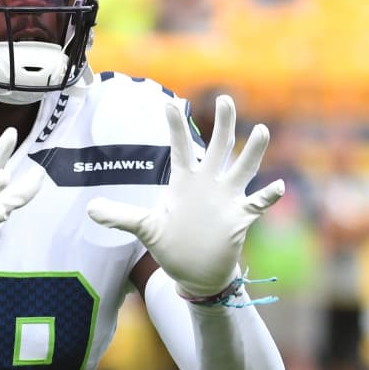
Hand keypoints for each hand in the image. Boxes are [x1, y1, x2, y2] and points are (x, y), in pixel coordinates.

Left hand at [87, 95, 284, 297]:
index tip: (169, 103)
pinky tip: (278, 186)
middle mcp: (209, 183)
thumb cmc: (172, 244)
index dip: (175, 127)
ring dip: (252, 151)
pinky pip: (257, 204)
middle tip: (225, 99)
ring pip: (243, 168)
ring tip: (260, 130)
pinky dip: (268, 197)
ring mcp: (227, 198)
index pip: (179, 148)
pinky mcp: (239, 217)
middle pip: (218, 147)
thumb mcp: (145, 228)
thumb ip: (120, 216)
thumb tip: (89, 210)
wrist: (197, 270)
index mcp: (185, 180)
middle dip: (223, 124)